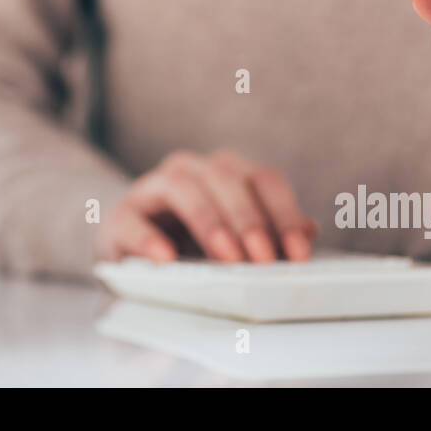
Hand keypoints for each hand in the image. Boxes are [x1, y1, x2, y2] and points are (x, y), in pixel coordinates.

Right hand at [95, 150, 318, 262]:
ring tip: (226, 258)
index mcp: (226, 172)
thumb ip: (270, 232)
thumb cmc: (191, 242)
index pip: (263, 179)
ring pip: (182, 186)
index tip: (298, 253)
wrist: (130, 247)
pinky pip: (132, 220)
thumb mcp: (235, 238)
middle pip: (225, 178)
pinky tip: (165, 258)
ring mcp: (152, 189)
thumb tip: (309, 230)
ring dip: (209, 222)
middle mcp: (191, 170)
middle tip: (263, 260)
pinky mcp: (120, 215)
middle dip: (249, 220)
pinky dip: (149, 239)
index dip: (284, 214)